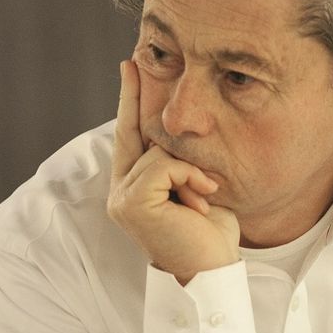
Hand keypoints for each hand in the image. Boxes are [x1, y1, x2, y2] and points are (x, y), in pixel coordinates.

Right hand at [106, 59, 240, 283]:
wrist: (212, 271)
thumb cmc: (210, 235)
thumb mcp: (196, 188)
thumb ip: (180, 163)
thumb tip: (183, 127)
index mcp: (134, 188)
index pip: (129, 135)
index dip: (129, 102)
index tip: (130, 69)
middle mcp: (120, 191)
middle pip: (129, 131)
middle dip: (132, 95)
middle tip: (132, 61)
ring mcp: (122, 198)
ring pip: (157, 152)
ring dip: (190, 171)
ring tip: (204, 199)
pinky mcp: (132, 202)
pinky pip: (163, 167)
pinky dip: (189, 178)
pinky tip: (201, 201)